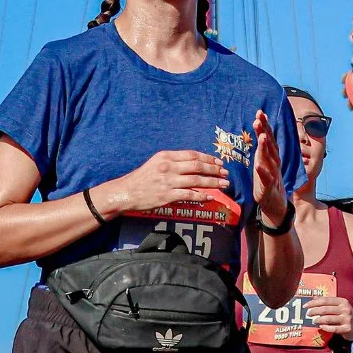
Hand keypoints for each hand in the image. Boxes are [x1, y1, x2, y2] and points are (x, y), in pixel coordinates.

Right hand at [105, 150, 230, 215]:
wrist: (127, 192)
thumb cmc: (143, 178)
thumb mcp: (157, 163)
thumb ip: (174, 161)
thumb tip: (194, 163)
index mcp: (166, 156)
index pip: (192, 155)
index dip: (208, 158)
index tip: (218, 162)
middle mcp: (168, 167)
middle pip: (197, 166)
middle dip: (214, 170)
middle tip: (225, 173)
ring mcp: (168, 182)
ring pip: (197, 180)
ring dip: (213, 183)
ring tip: (224, 185)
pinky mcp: (167, 196)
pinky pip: (189, 195)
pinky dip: (202, 196)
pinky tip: (210, 197)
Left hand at [252, 110, 287, 228]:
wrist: (276, 206)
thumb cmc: (268, 183)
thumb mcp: (264, 164)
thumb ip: (263, 150)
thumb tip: (261, 133)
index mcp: (271, 158)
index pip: (268, 139)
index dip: (264, 126)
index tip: (260, 112)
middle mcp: (274, 164)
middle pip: (270, 145)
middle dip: (265, 130)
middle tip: (259, 117)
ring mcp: (272, 175)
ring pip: (269, 159)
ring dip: (266, 148)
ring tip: (262, 137)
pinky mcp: (269, 188)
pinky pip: (266, 179)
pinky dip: (262, 172)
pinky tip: (258, 166)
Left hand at [306, 296, 352, 340]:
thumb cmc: (347, 315)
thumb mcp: (340, 306)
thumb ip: (328, 302)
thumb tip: (314, 297)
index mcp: (342, 301)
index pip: (325, 300)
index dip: (314, 303)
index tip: (306, 305)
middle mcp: (345, 309)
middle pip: (325, 309)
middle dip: (314, 311)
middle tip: (308, 314)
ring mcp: (346, 319)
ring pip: (328, 319)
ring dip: (318, 320)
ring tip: (313, 321)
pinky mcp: (347, 328)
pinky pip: (333, 328)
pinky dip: (325, 327)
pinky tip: (321, 327)